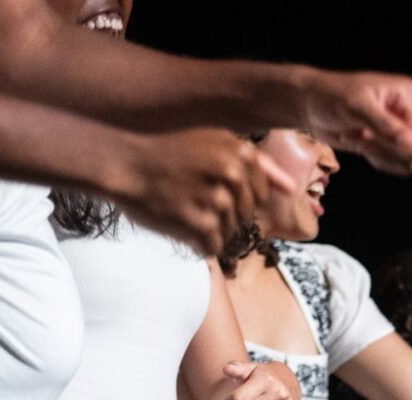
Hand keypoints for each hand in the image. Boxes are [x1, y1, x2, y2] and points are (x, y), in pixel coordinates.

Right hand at [110, 128, 295, 256]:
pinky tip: (181, 226)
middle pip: (246, 216)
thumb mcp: (216, 141)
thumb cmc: (168, 149)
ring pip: (230, 233)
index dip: (238, 197)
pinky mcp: (198, 224)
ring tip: (184, 211)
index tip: (212, 190)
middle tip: (193, 201)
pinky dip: (198, 244)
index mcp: (241, 154)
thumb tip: (291, 188)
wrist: (120, 160)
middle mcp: (232, 176)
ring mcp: (216, 201)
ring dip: (209, 229)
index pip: (261, 194)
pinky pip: (213, 247)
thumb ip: (259, 163)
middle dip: (224, 215)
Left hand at [297, 69, 411, 175]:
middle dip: (383, 148)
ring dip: (378, 154)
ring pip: (407, 161)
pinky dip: (378, 159)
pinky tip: (361, 143)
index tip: (366, 131)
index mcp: (410, 95)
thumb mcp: (357, 108)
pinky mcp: (394, 143)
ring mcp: (404, 128)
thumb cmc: (331, 97)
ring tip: (359, 138)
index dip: (396, 142)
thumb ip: (387, 127)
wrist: (311, 105)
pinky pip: (398, 166)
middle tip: (360, 134)